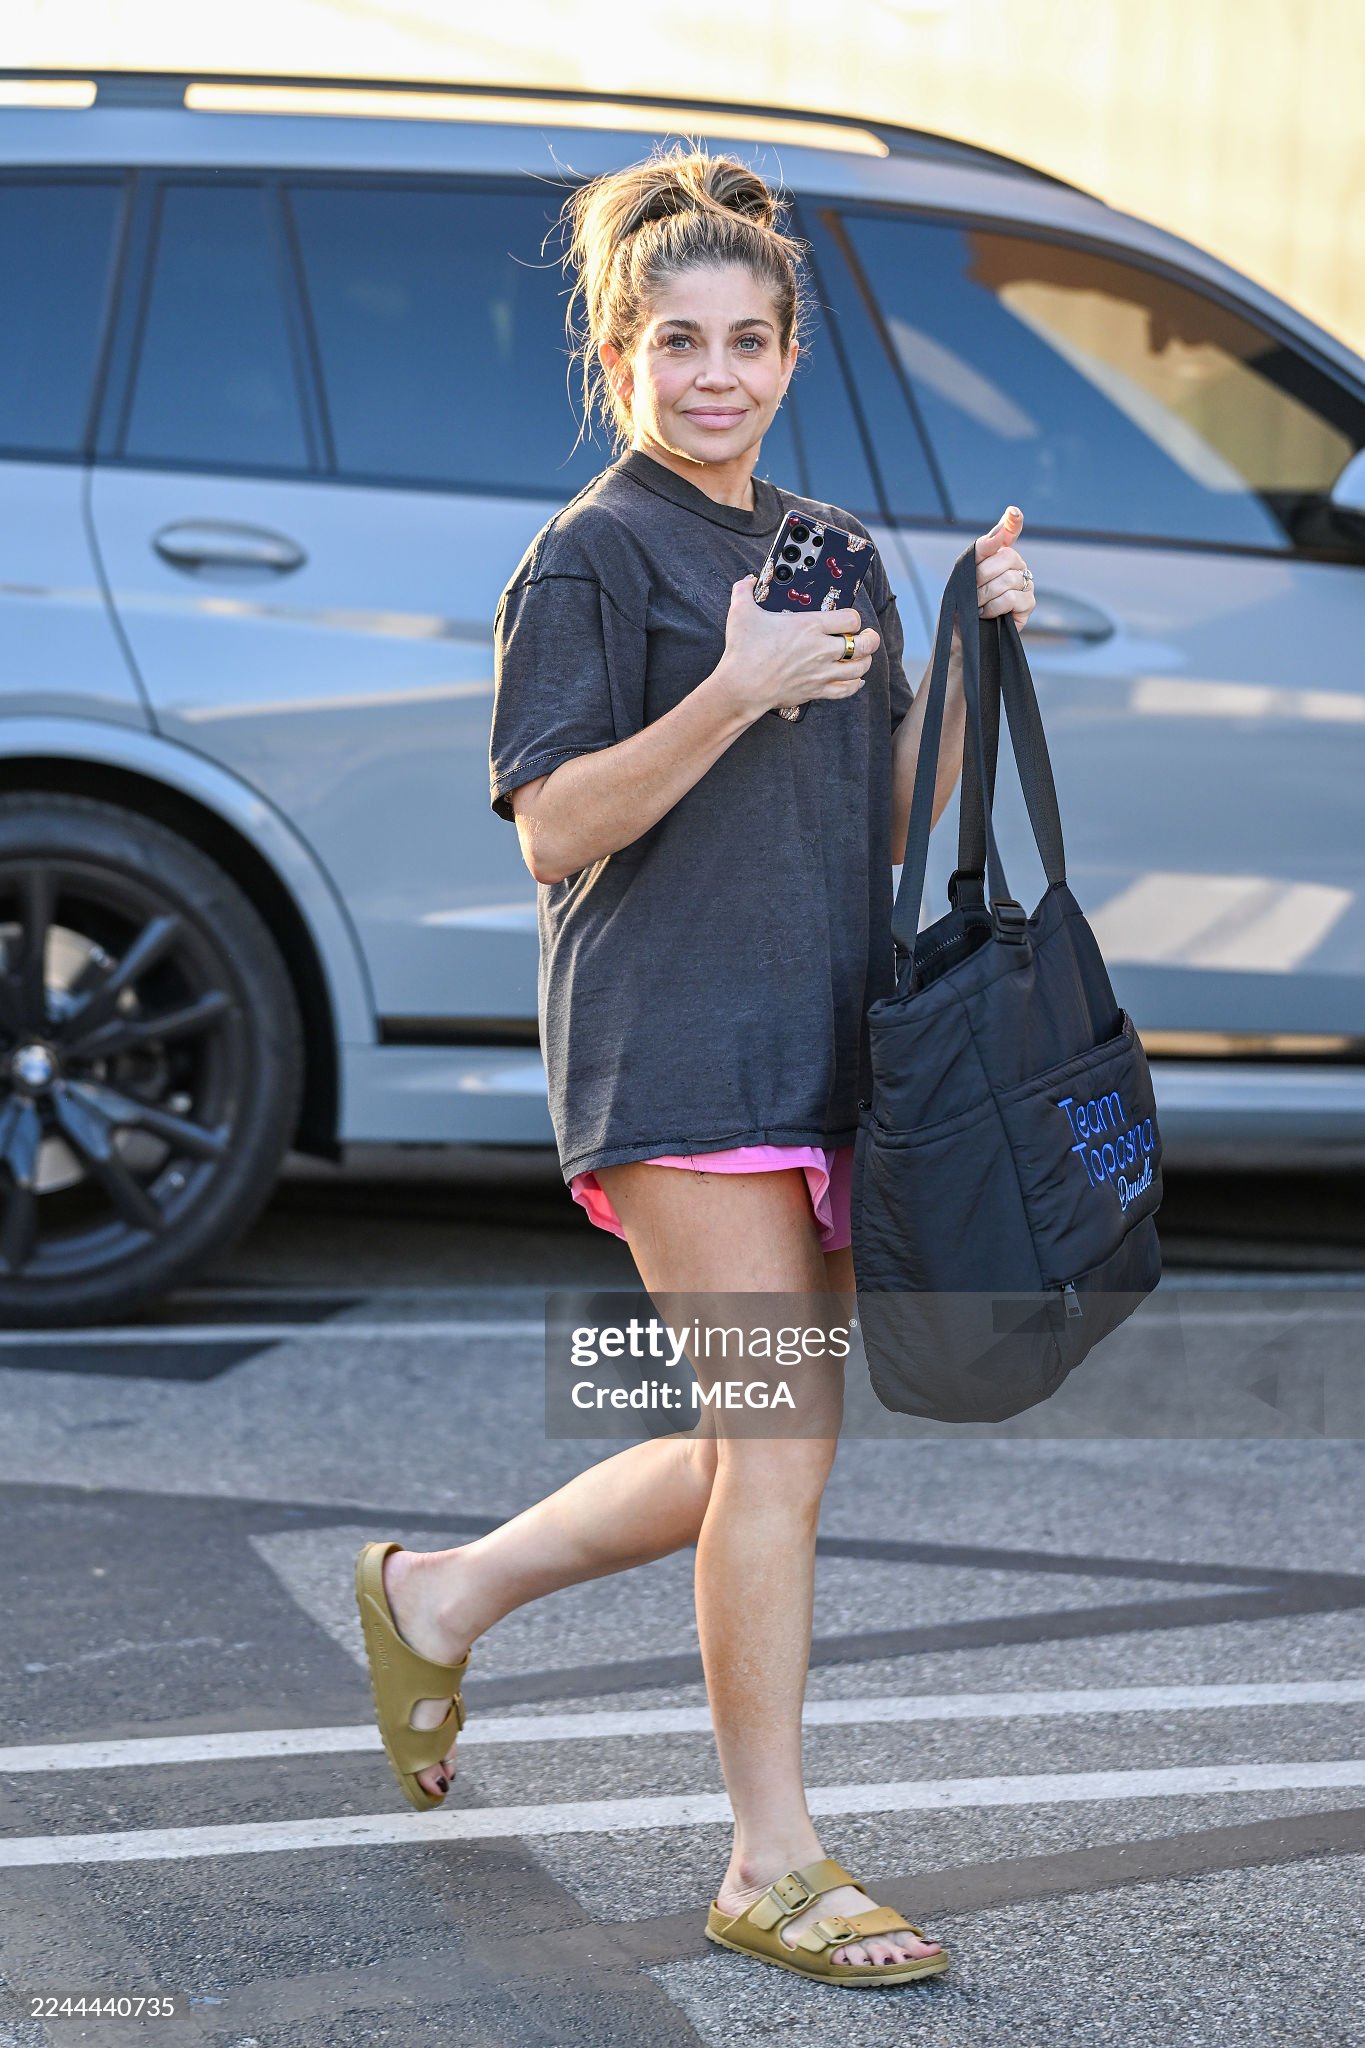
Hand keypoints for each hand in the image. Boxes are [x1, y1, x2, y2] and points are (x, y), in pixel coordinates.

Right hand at [716, 575, 880, 721]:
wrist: (741, 687)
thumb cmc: (743, 650)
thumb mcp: (741, 612)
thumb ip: (744, 591)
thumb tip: (747, 580)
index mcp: (809, 626)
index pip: (850, 618)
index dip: (854, 618)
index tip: (849, 619)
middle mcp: (821, 649)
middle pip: (862, 644)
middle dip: (870, 639)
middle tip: (869, 636)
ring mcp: (821, 672)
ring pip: (859, 668)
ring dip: (865, 661)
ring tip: (863, 656)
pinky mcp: (816, 691)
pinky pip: (846, 690)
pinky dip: (855, 685)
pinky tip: (856, 680)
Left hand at [973, 506, 1035, 629]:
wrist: (960, 634)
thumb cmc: (961, 604)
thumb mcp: (963, 574)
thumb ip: (982, 548)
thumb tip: (1004, 525)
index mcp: (999, 554)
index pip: (1008, 532)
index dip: (1012, 523)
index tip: (1013, 513)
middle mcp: (1016, 566)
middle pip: (1006, 557)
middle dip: (982, 576)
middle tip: (972, 592)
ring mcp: (1025, 584)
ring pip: (1008, 579)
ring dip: (985, 595)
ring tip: (977, 605)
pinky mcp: (1028, 604)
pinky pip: (1012, 598)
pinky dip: (993, 607)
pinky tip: (987, 614)